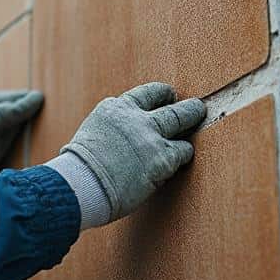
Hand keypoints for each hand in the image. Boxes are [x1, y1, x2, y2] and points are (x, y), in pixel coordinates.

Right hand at [60, 82, 203, 221]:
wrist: (80, 184)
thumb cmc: (80, 170)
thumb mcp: (93, 135)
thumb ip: (113, 131)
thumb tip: (123, 140)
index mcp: (114, 109)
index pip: (145, 94)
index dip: (160, 95)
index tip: (169, 96)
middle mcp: (134, 117)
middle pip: (169, 105)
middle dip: (184, 105)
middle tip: (195, 106)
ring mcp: (150, 136)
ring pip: (182, 119)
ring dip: (192, 120)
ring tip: (199, 119)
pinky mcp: (162, 158)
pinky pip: (183, 152)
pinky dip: (183, 155)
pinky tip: (182, 158)